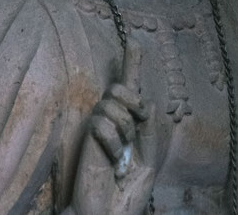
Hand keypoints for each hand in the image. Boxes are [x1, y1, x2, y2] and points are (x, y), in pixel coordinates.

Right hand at [69, 38, 157, 214]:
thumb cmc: (128, 193)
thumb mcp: (150, 160)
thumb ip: (150, 131)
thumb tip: (147, 101)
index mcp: (130, 125)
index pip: (131, 90)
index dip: (132, 65)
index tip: (135, 44)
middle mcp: (112, 122)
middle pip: (120, 87)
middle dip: (133, 98)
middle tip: (139, 121)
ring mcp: (98, 129)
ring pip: (112, 102)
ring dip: (125, 128)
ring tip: (122, 153)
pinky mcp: (87, 138)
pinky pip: (102, 123)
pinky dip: (112, 143)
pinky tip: (111, 161)